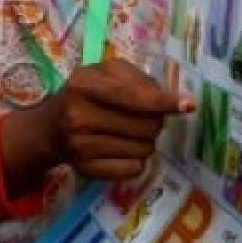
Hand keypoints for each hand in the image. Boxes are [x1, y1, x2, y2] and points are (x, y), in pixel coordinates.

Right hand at [3, 59, 193, 189]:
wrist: (52, 126)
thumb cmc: (88, 93)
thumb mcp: (105, 73)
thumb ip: (138, 80)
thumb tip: (178, 102)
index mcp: (83, 84)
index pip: (134, 97)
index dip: (164, 102)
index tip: (189, 106)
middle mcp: (78, 116)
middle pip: (146, 126)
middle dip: (155, 122)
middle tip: (144, 118)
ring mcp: (80, 146)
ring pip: (143, 149)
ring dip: (146, 141)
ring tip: (131, 132)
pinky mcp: (86, 170)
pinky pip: (132, 169)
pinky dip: (136, 160)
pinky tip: (123, 149)